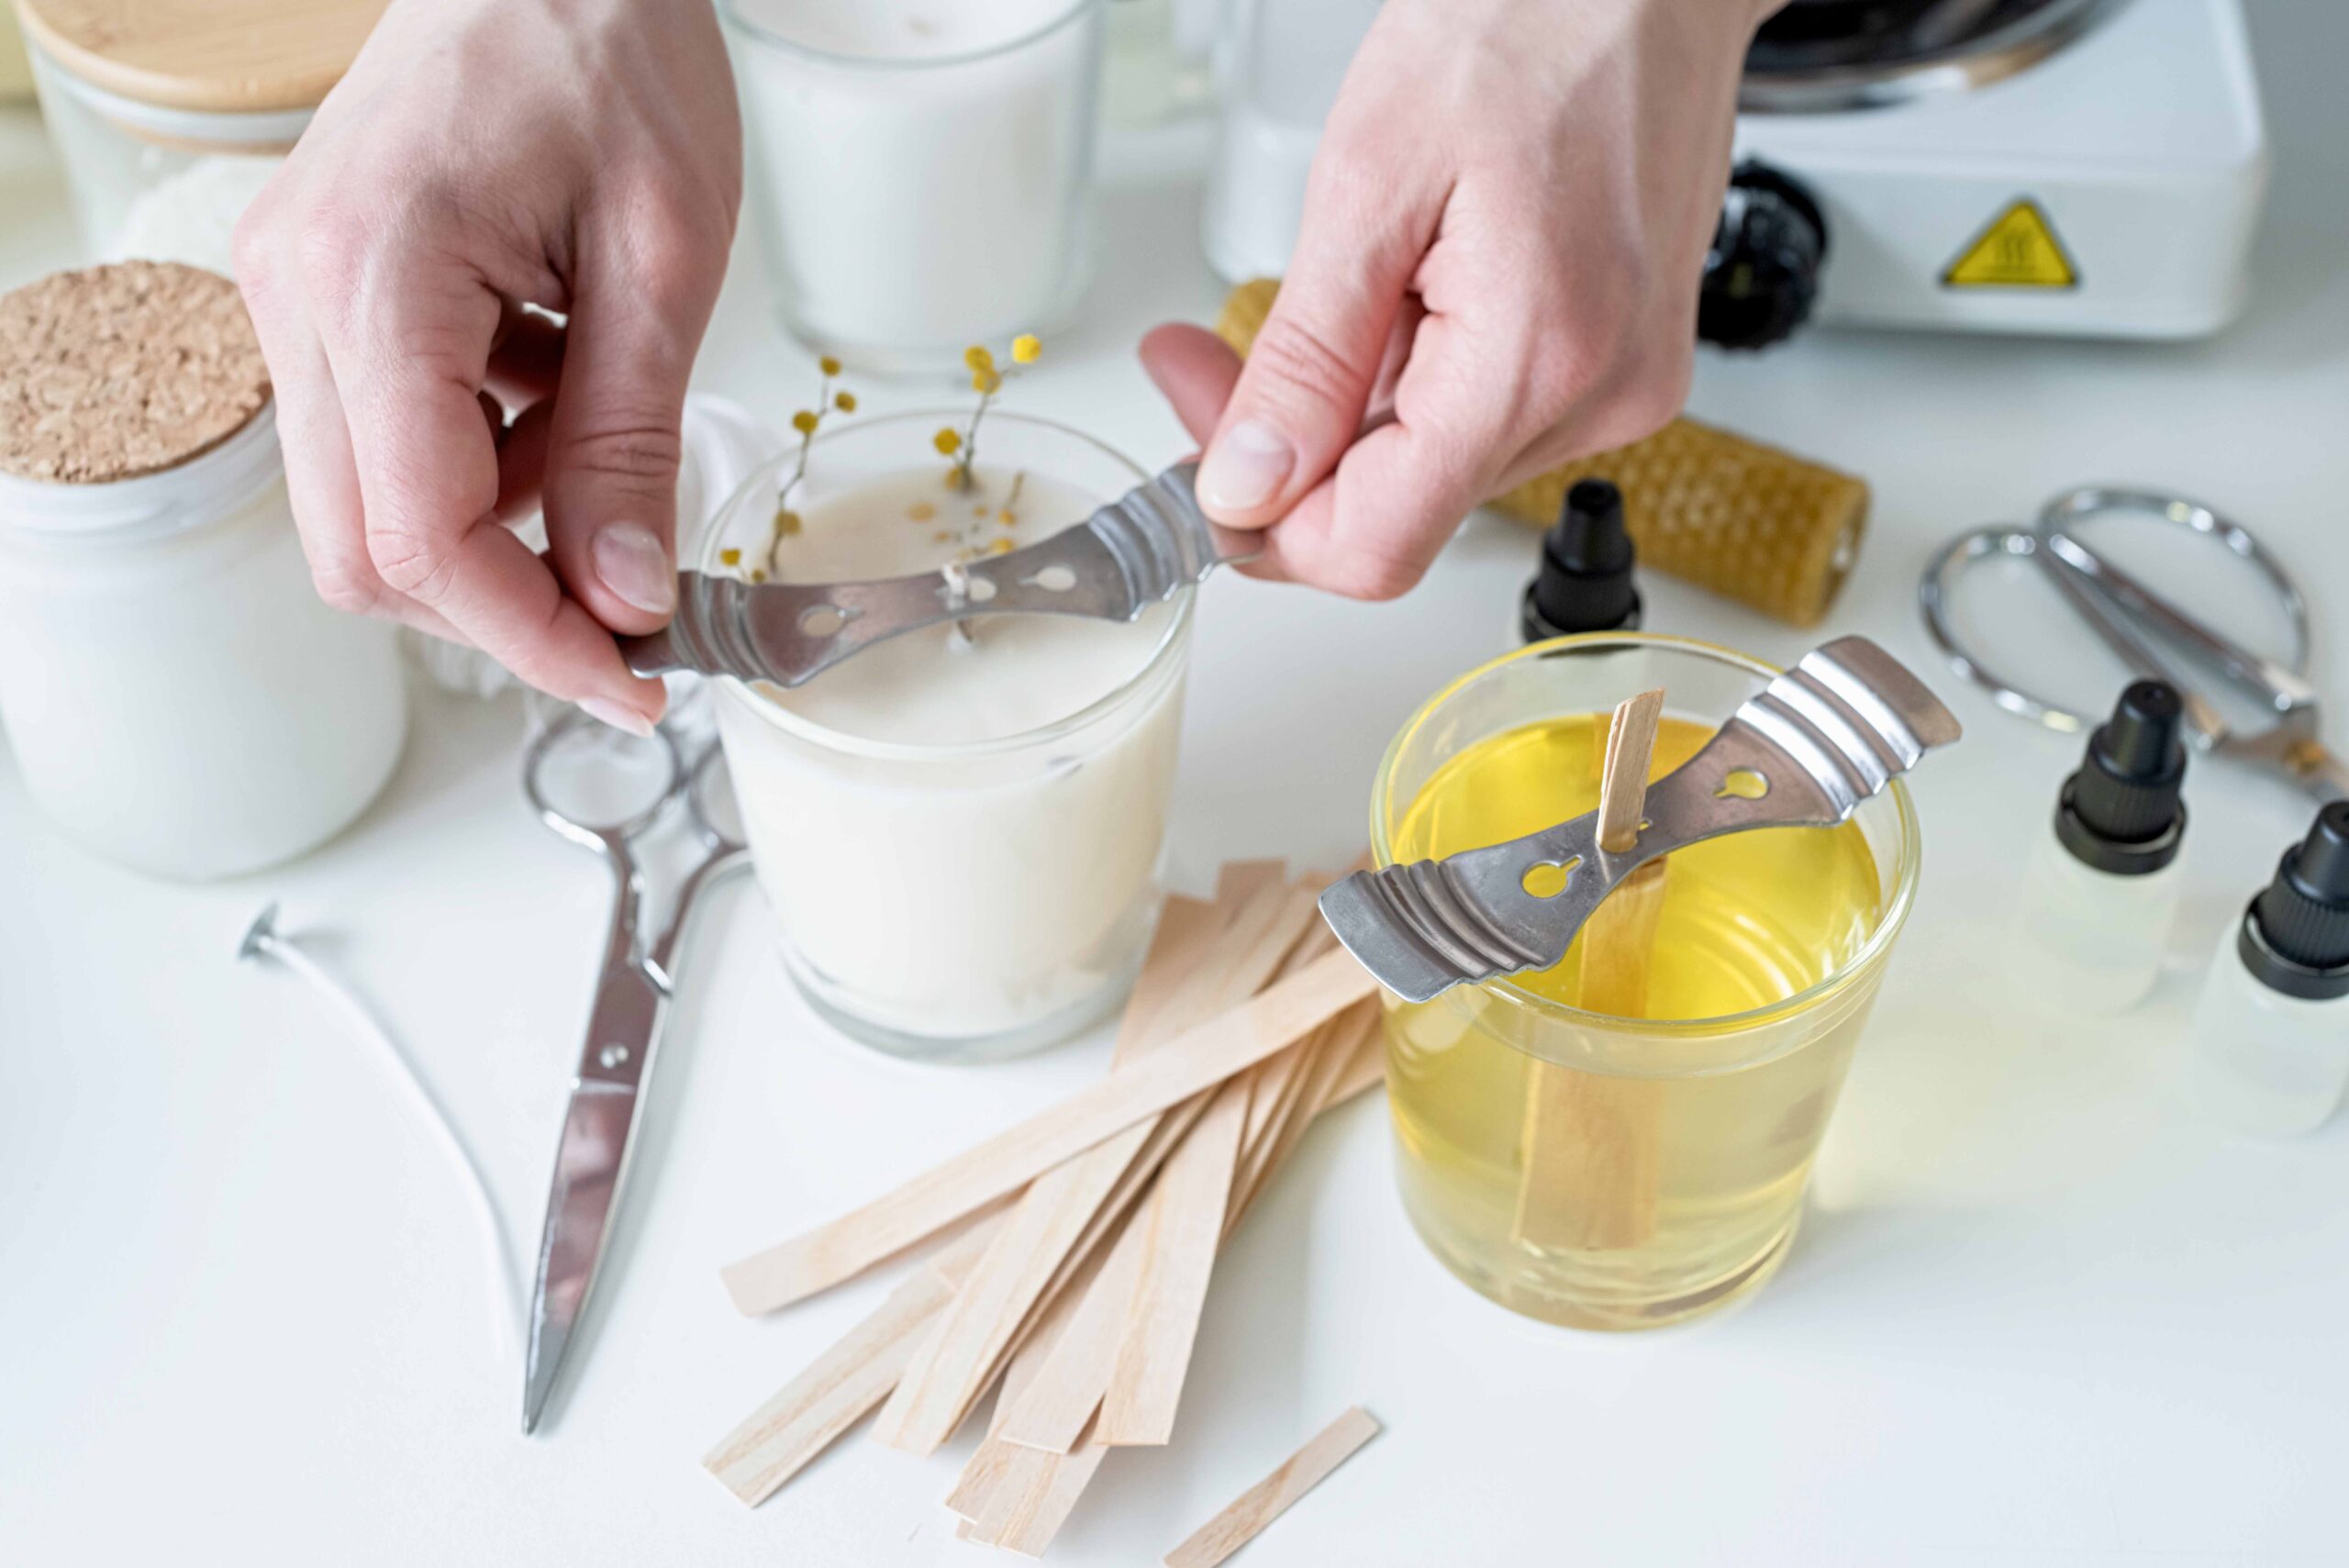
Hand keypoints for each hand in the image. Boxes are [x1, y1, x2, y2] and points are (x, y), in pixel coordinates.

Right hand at [234, 0, 740, 731]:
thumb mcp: (663, 259)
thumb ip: (633, 441)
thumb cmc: (610, 53)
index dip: (533, 640)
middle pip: (366, 554)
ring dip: (499, 524)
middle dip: (506, 606)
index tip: (636, 679)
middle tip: (634, 603)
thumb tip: (624, 597)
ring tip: (601, 419)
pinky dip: (480, 458)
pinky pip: (379, 438)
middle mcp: (296, 295)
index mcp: (374, 280)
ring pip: (365, 510)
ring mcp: (291, 294)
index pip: (422, 540)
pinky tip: (556, 379)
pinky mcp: (318, 294)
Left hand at [1143, 0, 1773, 599]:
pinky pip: (1482, 419)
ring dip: (1347, 410)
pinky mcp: (1623, 365)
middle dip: (1286, 453)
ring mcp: (1621, 388)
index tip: (1200, 472)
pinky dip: (1411, 379)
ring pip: (1431, 470)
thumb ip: (1308, 361)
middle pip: (1396, 511)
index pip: (1375, 545)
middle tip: (1200, 361)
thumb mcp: (1369, 185)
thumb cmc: (1530, 23)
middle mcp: (1599, 399)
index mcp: (1538, 361)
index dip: (1267, 531)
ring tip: (1316, 295)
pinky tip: (1394, 295)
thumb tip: (1247, 485)